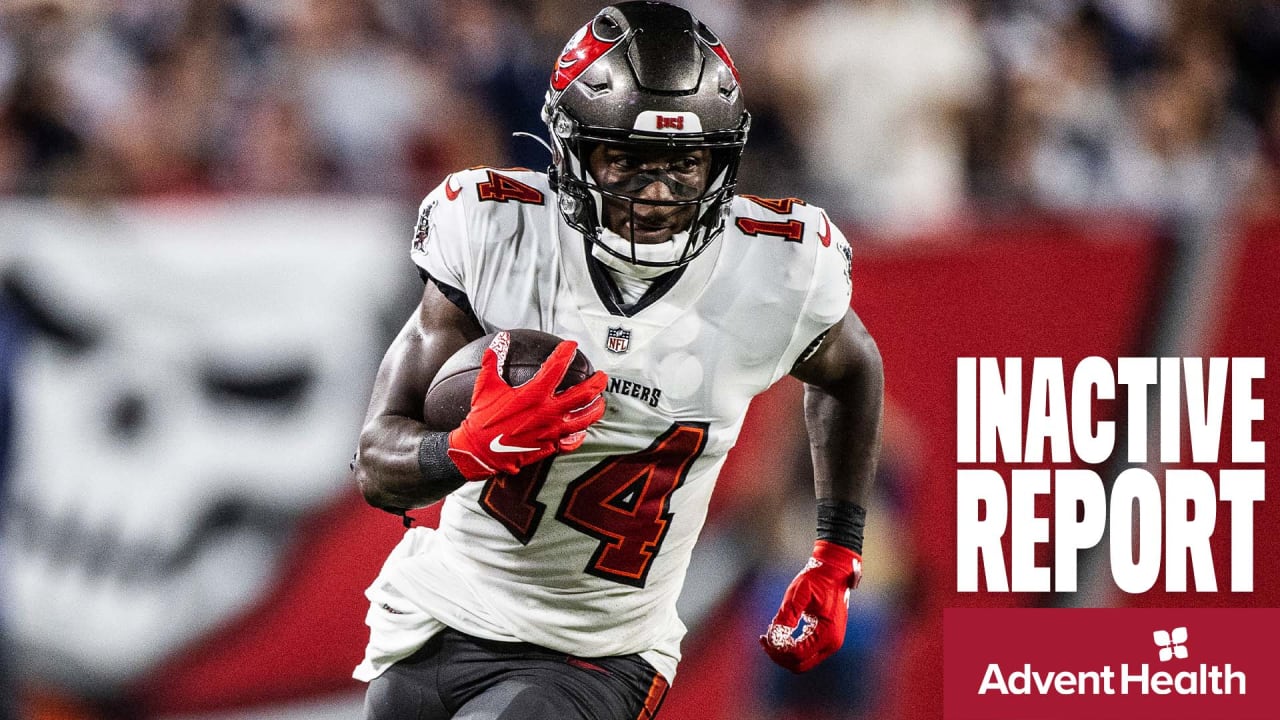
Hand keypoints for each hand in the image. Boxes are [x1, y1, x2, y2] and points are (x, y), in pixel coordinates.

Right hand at [447, 340, 606, 478]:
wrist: (479, 451)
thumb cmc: (482, 419)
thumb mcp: (485, 386)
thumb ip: (493, 361)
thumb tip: (500, 340)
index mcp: (534, 394)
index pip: (557, 367)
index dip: (566, 352)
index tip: (571, 345)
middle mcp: (548, 412)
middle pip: (583, 394)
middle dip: (596, 383)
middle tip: (601, 377)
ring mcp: (552, 431)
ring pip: (585, 418)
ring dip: (596, 408)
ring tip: (600, 401)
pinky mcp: (550, 446)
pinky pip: (572, 440)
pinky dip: (580, 434)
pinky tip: (583, 430)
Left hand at [759, 540, 861, 672]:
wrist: (835, 572)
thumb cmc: (818, 579)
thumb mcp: (798, 594)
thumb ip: (787, 615)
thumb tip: (773, 637)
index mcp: (827, 633)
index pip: (798, 654)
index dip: (778, 650)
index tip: (764, 637)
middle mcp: (831, 643)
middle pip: (800, 665)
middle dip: (779, 656)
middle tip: (764, 640)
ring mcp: (830, 643)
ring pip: (802, 662)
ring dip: (784, 653)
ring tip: (768, 637)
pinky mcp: (826, 639)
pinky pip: (806, 653)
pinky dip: (791, 648)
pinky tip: (779, 635)